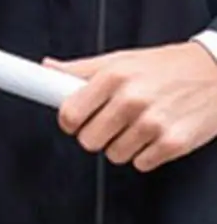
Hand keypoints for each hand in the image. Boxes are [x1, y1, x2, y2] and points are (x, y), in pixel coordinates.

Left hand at [50, 42, 216, 170]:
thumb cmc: (167, 66)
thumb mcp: (121, 59)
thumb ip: (82, 69)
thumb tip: (48, 69)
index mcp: (113, 76)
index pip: (70, 113)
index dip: (69, 121)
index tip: (73, 121)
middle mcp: (131, 99)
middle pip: (89, 140)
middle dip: (96, 134)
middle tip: (109, 123)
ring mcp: (153, 123)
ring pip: (114, 155)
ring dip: (122, 145)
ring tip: (136, 125)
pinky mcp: (174, 144)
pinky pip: (141, 164)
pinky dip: (146, 154)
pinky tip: (155, 135)